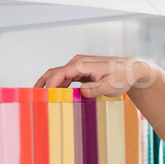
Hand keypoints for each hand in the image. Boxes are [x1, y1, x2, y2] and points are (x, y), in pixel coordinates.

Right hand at [34, 55, 152, 97]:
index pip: (59, 74)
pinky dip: (58, 87)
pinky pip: (65, 79)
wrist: (132, 70)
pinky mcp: (82, 71)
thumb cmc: (123, 76)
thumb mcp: (111, 86)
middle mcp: (78, 63)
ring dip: (49, 86)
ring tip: (40, 100)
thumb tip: (81, 91)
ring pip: (58, 76)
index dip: (48, 86)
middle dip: (41, 85)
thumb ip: (95, 89)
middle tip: (32, 98)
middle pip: (53, 73)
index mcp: (82, 64)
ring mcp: (79, 66)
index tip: (42, 97)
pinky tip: (55, 96)